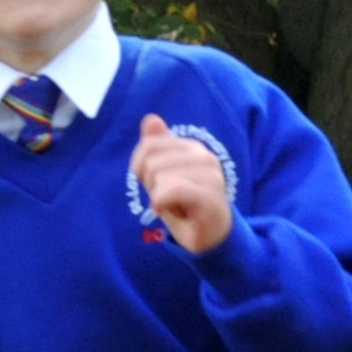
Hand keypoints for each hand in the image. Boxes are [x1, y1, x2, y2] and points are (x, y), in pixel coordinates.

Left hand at [133, 115, 232, 253]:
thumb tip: (150, 118)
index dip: (140, 169)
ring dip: (157, 196)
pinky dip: (161, 202)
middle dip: (150, 185)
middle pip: (152, 163)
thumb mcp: (162, 173)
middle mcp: (204, 156)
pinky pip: (172, 189)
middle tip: (167, 198)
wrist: (208, 234)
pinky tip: (168, 209)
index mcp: (192, 148)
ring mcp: (211, 176)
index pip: (149, 146)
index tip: (155, 183)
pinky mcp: (210, 196)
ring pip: (160, 177)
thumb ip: (156, 146)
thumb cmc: (183, 204)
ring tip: (173, 204)